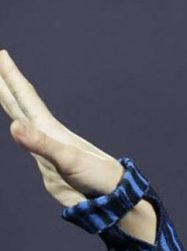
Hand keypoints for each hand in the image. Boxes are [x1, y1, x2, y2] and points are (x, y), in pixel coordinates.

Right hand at [0, 49, 124, 207]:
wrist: (113, 195)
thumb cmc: (96, 176)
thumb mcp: (66, 159)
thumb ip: (40, 143)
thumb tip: (13, 126)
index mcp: (49, 129)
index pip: (25, 97)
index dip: (11, 77)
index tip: (1, 54)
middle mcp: (47, 133)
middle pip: (22, 102)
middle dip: (6, 81)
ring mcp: (47, 147)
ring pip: (23, 118)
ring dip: (11, 100)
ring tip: (2, 86)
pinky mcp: (48, 163)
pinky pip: (28, 140)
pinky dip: (20, 129)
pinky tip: (20, 126)